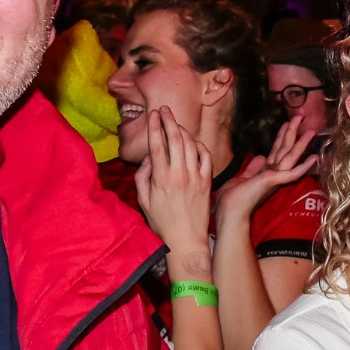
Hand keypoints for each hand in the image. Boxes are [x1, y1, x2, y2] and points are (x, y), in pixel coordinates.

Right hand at [134, 108, 212, 278]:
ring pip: (191, 145)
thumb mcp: (143, 201)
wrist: (186, 239)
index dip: (155, 126)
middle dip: (169, 120)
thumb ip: (142, 176)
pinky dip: (199, 146)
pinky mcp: (207, 182)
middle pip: (175, 139)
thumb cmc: (162, 222)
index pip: (157, 144)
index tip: (153, 114)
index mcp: (161, 178)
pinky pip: (205, 157)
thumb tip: (148, 158)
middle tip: (164, 110)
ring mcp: (195, 177)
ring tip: (176, 124)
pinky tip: (193, 142)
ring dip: (183, 130)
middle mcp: (179, 174)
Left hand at [214, 114, 318, 227]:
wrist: (230, 212)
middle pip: (285, 149)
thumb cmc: (233, 199)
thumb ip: (253, 168)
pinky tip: (314, 158)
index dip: (282, 137)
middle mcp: (273, 174)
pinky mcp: (274, 181)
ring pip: (290, 156)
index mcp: (266, 173)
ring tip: (311, 131)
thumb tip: (260, 157)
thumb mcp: (243, 178)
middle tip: (300, 116)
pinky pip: (293, 173)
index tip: (287, 124)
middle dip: (293, 132)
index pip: (277, 151)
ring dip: (301, 143)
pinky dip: (304, 166)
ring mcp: (275, 178)